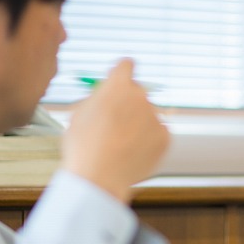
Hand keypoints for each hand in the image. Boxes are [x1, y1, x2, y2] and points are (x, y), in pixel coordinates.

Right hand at [61, 59, 168, 203]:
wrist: (99, 178)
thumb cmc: (83, 146)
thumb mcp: (78, 114)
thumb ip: (96, 98)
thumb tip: (104, 95)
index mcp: (118, 85)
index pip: (126, 65)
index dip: (120, 74)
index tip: (119, 82)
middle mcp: (140, 96)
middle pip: (137, 92)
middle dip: (128, 103)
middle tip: (115, 124)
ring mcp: (155, 116)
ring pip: (147, 115)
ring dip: (137, 125)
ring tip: (119, 146)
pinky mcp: (165, 136)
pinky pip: (157, 133)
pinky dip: (148, 141)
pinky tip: (132, 153)